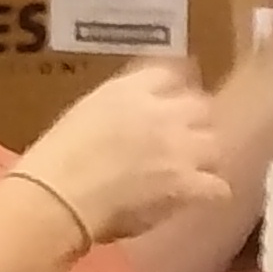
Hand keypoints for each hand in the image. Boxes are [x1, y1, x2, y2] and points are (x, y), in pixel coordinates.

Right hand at [19, 63, 229, 241]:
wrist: (59, 195)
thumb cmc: (55, 160)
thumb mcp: (83, 114)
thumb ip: (115, 108)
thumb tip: (131, 117)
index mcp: (129, 90)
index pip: (169, 74)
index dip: (174, 89)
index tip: (174, 100)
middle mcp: (161, 112)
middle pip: (200, 106)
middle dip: (194, 123)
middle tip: (182, 140)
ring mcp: (179, 147)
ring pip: (213, 144)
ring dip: (204, 156)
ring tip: (192, 170)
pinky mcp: (186, 183)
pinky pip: (217, 187)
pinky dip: (210, 193)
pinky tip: (200, 197)